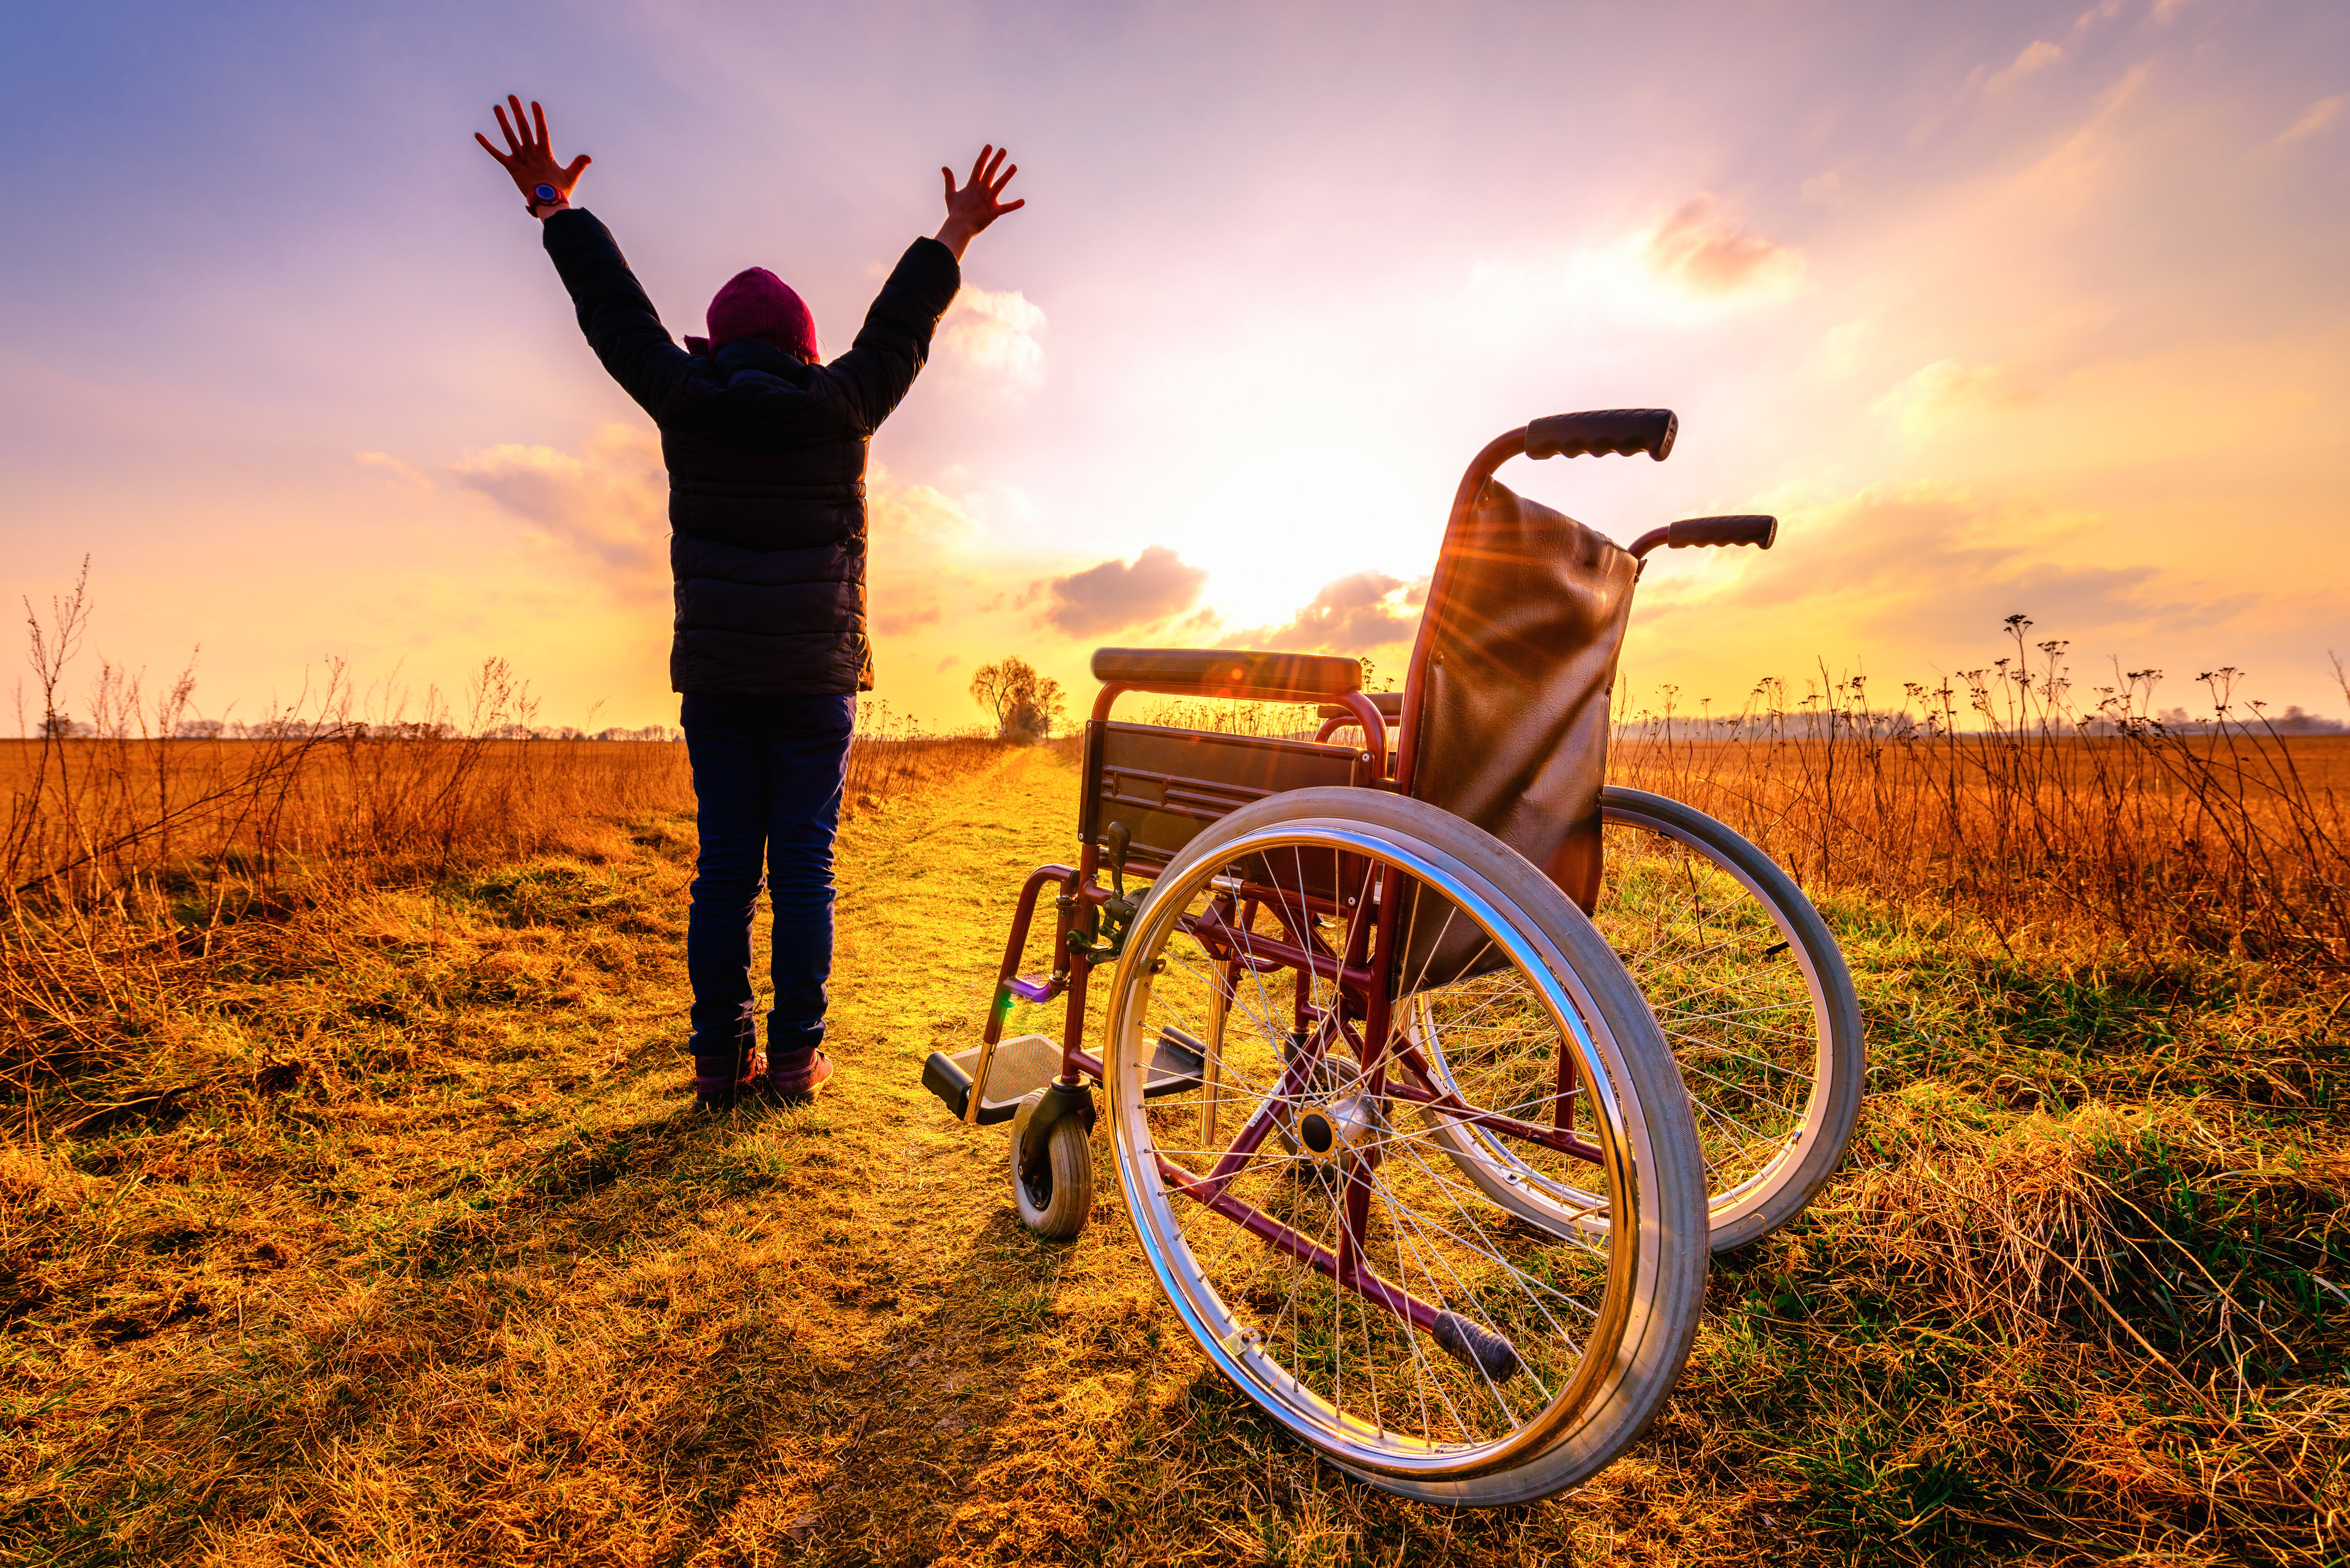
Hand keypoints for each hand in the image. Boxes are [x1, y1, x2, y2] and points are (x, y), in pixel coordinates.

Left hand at [475, 96, 590, 216]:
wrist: (548, 203)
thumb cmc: (559, 191)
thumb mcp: (571, 176)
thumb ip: (578, 164)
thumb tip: (588, 157)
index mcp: (545, 153)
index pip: (542, 130)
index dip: (538, 116)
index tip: (534, 103)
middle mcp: (531, 153)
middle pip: (524, 128)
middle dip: (518, 112)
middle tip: (511, 97)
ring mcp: (521, 159)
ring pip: (510, 137)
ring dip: (503, 121)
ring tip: (497, 107)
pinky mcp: (511, 168)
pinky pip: (497, 155)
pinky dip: (487, 145)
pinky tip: (477, 135)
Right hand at [935, 145, 1023, 260]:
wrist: (958, 227)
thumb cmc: (955, 212)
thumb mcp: (950, 194)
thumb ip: (949, 180)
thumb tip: (944, 167)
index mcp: (972, 186)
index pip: (978, 167)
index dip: (984, 156)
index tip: (989, 146)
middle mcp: (981, 190)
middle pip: (989, 172)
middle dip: (996, 160)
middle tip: (1003, 150)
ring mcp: (987, 200)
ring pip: (999, 185)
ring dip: (1007, 175)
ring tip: (1014, 166)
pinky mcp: (993, 211)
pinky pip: (1005, 208)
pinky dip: (1014, 205)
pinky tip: (1023, 201)